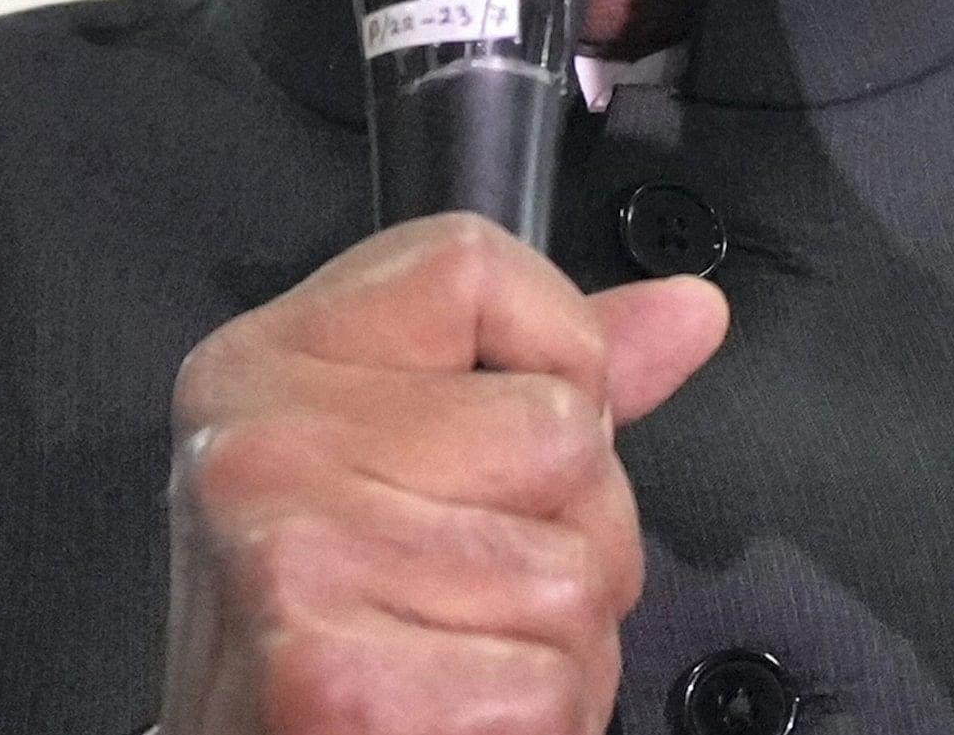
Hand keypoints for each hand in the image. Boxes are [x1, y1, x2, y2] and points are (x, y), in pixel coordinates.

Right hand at [161, 213, 729, 734]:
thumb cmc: (325, 633)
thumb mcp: (398, 463)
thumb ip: (547, 376)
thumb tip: (689, 311)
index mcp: (270, 364)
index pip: (472, 265)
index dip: (555, 351)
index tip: (510, 437)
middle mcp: (264, 446)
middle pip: (559, 429)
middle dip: (571, 531)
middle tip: (470, 591)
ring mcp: (295, 559)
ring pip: (572, 572)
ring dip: (558, 648)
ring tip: (460, 662)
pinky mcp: (336, 684)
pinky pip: (544, 685)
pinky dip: (532, 725)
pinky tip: (451, 717)